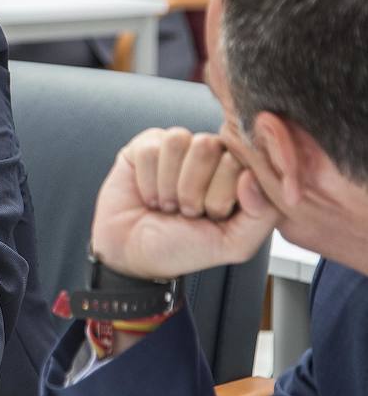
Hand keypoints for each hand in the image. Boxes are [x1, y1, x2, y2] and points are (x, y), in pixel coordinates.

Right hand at [91, 127, 280, 279]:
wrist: (134, 254)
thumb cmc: (184, 248)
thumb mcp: (233, 243)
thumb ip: (261, 214)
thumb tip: (252, 176)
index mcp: (237, 172)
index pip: (239, 159)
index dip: (222, 192)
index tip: (211, 216)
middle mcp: (211, 154)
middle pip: (207, 145)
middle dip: (191, 189)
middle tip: (186, 211)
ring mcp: (178, 147)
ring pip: (177, 141)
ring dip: (167, 184)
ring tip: (167, 204)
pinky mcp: (145, 146)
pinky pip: (149, 149)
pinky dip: (147, 181)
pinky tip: (149, 195)